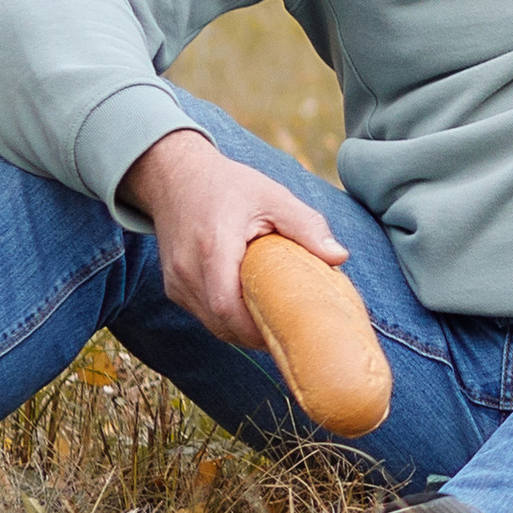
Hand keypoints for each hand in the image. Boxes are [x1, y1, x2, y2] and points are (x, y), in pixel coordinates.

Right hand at [120, 129, 347, 352]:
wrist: (177, 177)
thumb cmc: (229, 186)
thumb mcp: (274, 197)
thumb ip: (306, 226)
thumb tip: (339, 257)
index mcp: (213, 247)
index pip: (226, 306)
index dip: (255, 328)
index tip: (288, 331)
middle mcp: (188, 271)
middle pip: (220, 322)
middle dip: (254, 334)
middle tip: (290, 333)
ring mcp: (176, 282)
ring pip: (210, 323)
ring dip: (241, 329)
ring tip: (276, 324)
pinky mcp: (173, 287)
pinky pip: (202, 313)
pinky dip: (227, 317)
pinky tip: (253, 310)